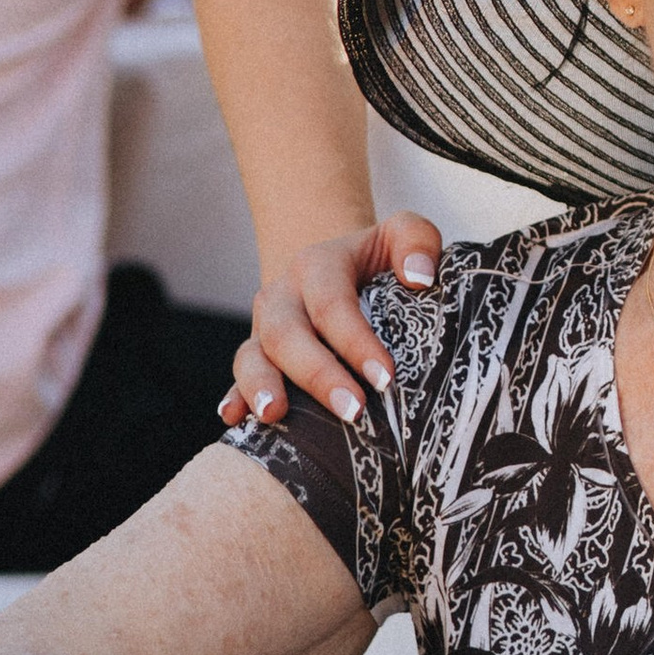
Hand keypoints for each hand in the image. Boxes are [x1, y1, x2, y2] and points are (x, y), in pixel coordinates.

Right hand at [222, 215, 444, 428]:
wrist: (342, 267)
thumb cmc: (381, 260)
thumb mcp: (403, 236)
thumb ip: (417, 240)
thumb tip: (419, 277)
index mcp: (317, 264)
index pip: (331, 303)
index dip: (356, 341)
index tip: (385, 377)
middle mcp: (283, 295)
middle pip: (287, 334)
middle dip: (318, 374)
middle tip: (353, 410)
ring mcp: (263, 327)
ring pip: (251, 355)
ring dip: (261, 386)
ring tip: (276, 414)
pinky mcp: (257, 356)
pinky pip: (236, 378)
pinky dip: (235, 398)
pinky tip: (235, 419)